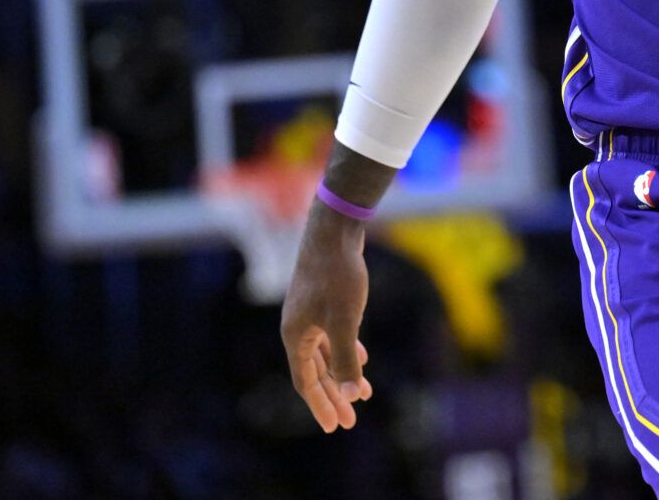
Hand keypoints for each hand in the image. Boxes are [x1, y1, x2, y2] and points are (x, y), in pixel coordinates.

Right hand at [280, 207, 374, 431]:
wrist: (334, 231)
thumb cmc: (337, 276)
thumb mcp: (344, 321)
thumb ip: (345, 359)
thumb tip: (350, 394)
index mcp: (295, 337)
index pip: (306, 383)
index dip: (321, 406)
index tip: (337, 427)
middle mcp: (298, 328)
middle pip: (315, 373)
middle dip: (334, 396)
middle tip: (351, 420)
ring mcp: (309, 314)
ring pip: (325, 354)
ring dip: (343, 374)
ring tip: (362, 393)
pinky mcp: (323, 301)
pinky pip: (332, 336)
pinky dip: (346, 350)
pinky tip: (362, 357)